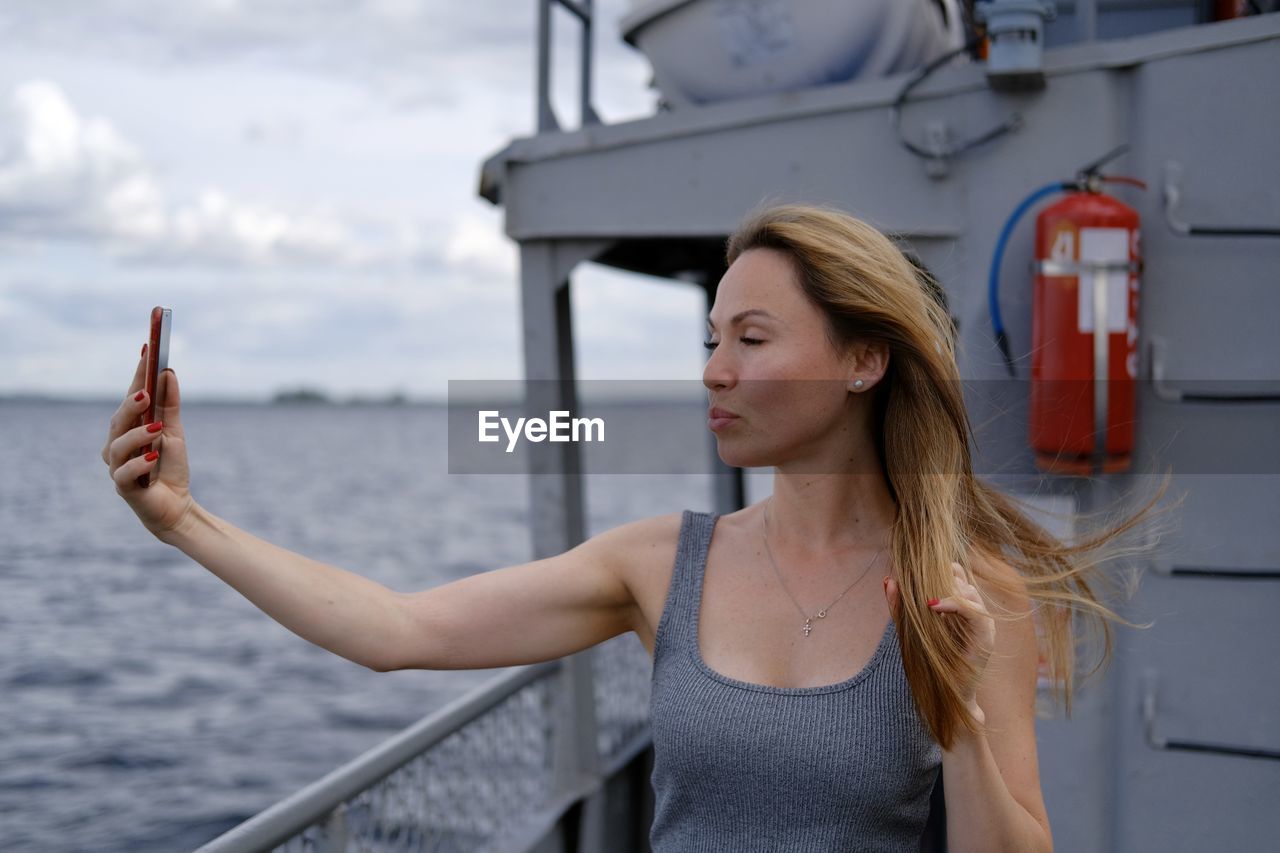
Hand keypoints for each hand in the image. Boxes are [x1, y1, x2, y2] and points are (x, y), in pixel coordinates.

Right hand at [102, 344, 195, 541]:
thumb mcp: (174, 432)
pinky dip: (140, 463)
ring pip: (117, 446)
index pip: (130, 397)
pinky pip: (124, 474)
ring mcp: (118, 466)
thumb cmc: (169, 467)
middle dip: (130, 404)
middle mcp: (117, 445)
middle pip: (117, 420)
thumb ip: (169, 405)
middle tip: (145, 392)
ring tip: (157, 428)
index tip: (148, 348)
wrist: (176, 506)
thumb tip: (169, 372)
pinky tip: (153, 456)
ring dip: (137, 435)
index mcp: (129, 429)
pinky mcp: (124, 487)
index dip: (137, 373)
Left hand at [883, 561, 995, 709]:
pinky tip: (933, 607)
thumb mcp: (910, 629)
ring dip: (945, 590)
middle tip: (919, 587)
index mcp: (960, 607)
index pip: (955, 575)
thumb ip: (899, 606)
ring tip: (924, 600)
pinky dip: (953, 604)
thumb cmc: (930, 663)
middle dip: (939, 580)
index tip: (918, 576)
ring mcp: (982, 623)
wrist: (947, 695)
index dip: (938, 571)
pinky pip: (973, 610)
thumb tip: (888, 579)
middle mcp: (974, 612)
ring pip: (968, 591)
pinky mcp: (985, 636)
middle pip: (961, 580)